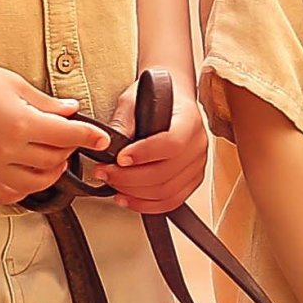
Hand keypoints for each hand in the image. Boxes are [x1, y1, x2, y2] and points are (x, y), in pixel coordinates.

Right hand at [0, 48, 110, 205]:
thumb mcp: (13, 84)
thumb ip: (45, 103)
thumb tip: (73, 110)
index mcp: (21, 122)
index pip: (68, 135)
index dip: (90, 137)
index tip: (103, 140)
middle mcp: (7, 150)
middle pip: (54, 161)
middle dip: (68, 151)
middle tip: (67, 140)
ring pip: (35, 183)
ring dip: (50, 173)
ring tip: (50, 159)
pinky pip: (6, 195)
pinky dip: (22, 189)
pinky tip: (25, 175)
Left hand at [94, 71, 210, 216]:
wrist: (173, 98)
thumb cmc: (156, 97)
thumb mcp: (133, 100)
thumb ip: (123, 122)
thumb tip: (109, 147)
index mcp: (189, 121)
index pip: (172, 144)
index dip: (144, 154)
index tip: (119, 158)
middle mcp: (198, 145)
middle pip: (165, 174)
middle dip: (128, 178)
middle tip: (104, 172)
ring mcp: (197, 165)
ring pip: (166, 192)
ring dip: (134, 194)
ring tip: (113, 184)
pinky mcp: (192, 180)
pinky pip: (171, 201)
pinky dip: (146, 205)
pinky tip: (128, 198)